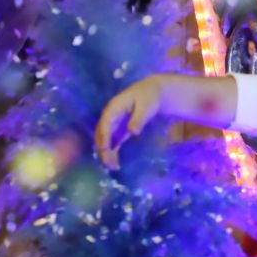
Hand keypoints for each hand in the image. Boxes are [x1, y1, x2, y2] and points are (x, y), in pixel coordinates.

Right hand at [95, 73, 235, 166]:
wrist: (154, 90)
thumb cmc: (150, 96)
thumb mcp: (146, 106)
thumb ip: (138, 119)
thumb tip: (132, 132)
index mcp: (114, 107)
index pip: (105, 123)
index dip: (104, 137)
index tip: (105, 150)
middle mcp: (110, 115)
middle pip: (102, 133)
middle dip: (103, 149)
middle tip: (109, 164)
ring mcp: (113, 121)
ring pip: (105, 138)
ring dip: (106, 152)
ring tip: (113, 166)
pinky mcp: (118, 127)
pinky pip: (112, 140)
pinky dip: (112, 150)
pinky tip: (115, 161)